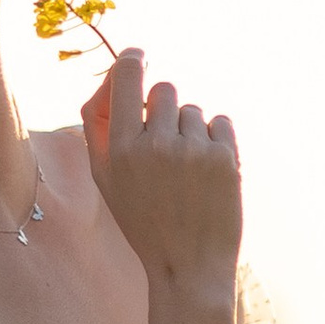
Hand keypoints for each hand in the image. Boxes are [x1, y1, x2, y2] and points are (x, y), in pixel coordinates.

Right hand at [80, 47, 240, 302]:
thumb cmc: (144, 220)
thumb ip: (99, 128)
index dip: (133, 60)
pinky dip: (215, 141)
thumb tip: (111, 80)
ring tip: (187, 172)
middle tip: (165, 143)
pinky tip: (207, 173)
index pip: (127, 77)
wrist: (187, 266)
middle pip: (164, 89)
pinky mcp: (224, 158)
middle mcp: (155, 145)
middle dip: (165, 109)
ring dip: (190, 131)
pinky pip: (220, 123)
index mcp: (121, 149)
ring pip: (193, 110)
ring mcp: (193, 151)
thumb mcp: (107, 181)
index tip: (138, 56)